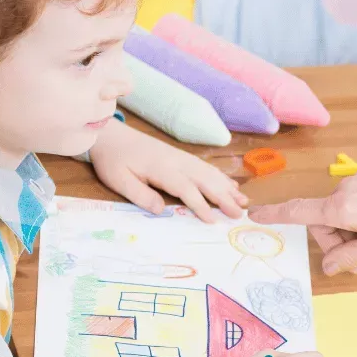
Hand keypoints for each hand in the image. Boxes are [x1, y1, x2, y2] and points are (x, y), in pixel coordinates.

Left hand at [89, 119, 247, 222]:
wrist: (113, 135)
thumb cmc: (114, 160)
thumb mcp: (118, 180)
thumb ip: (140, 195)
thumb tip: (161, 210)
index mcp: (162, 168)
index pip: (186, 188)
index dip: (200, 205)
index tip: (212, 220)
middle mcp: (177, 161)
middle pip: (205, 180)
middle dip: (223, 197)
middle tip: (238, 213)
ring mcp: (181, 157)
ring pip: (209, 173)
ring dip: (228, 187)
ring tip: (244, 201)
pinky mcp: (181, 156)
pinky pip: (206, 167)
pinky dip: (221, 177)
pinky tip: (231, 185)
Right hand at [250, 166, 356, 274]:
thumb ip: (348, 258)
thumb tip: (328, 267)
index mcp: (340, 207)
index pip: (298, 211)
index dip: (275, 214)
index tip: (255, 213)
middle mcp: (345, 190)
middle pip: (326, 221)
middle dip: (338, 244)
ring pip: (345, 214)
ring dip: (355, 235)